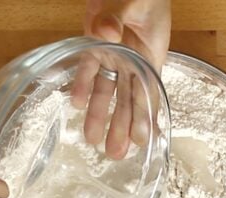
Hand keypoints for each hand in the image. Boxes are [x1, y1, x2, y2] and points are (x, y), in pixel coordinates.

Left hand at [71, 0, 170, 158]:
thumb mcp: (135, 1)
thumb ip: (118, 16)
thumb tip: (105, 35)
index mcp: (150, 53)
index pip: (147, 91)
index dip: (145, 116)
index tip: (142, 140)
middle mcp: (132, 59)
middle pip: (127, 99)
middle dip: (122, 127)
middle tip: (115, 154)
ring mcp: (113, 54)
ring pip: (106, 90)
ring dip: (99, 115)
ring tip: (92, 140)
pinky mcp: (94, 46)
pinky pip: (87, 69)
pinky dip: (80, 85)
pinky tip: (74, 104)